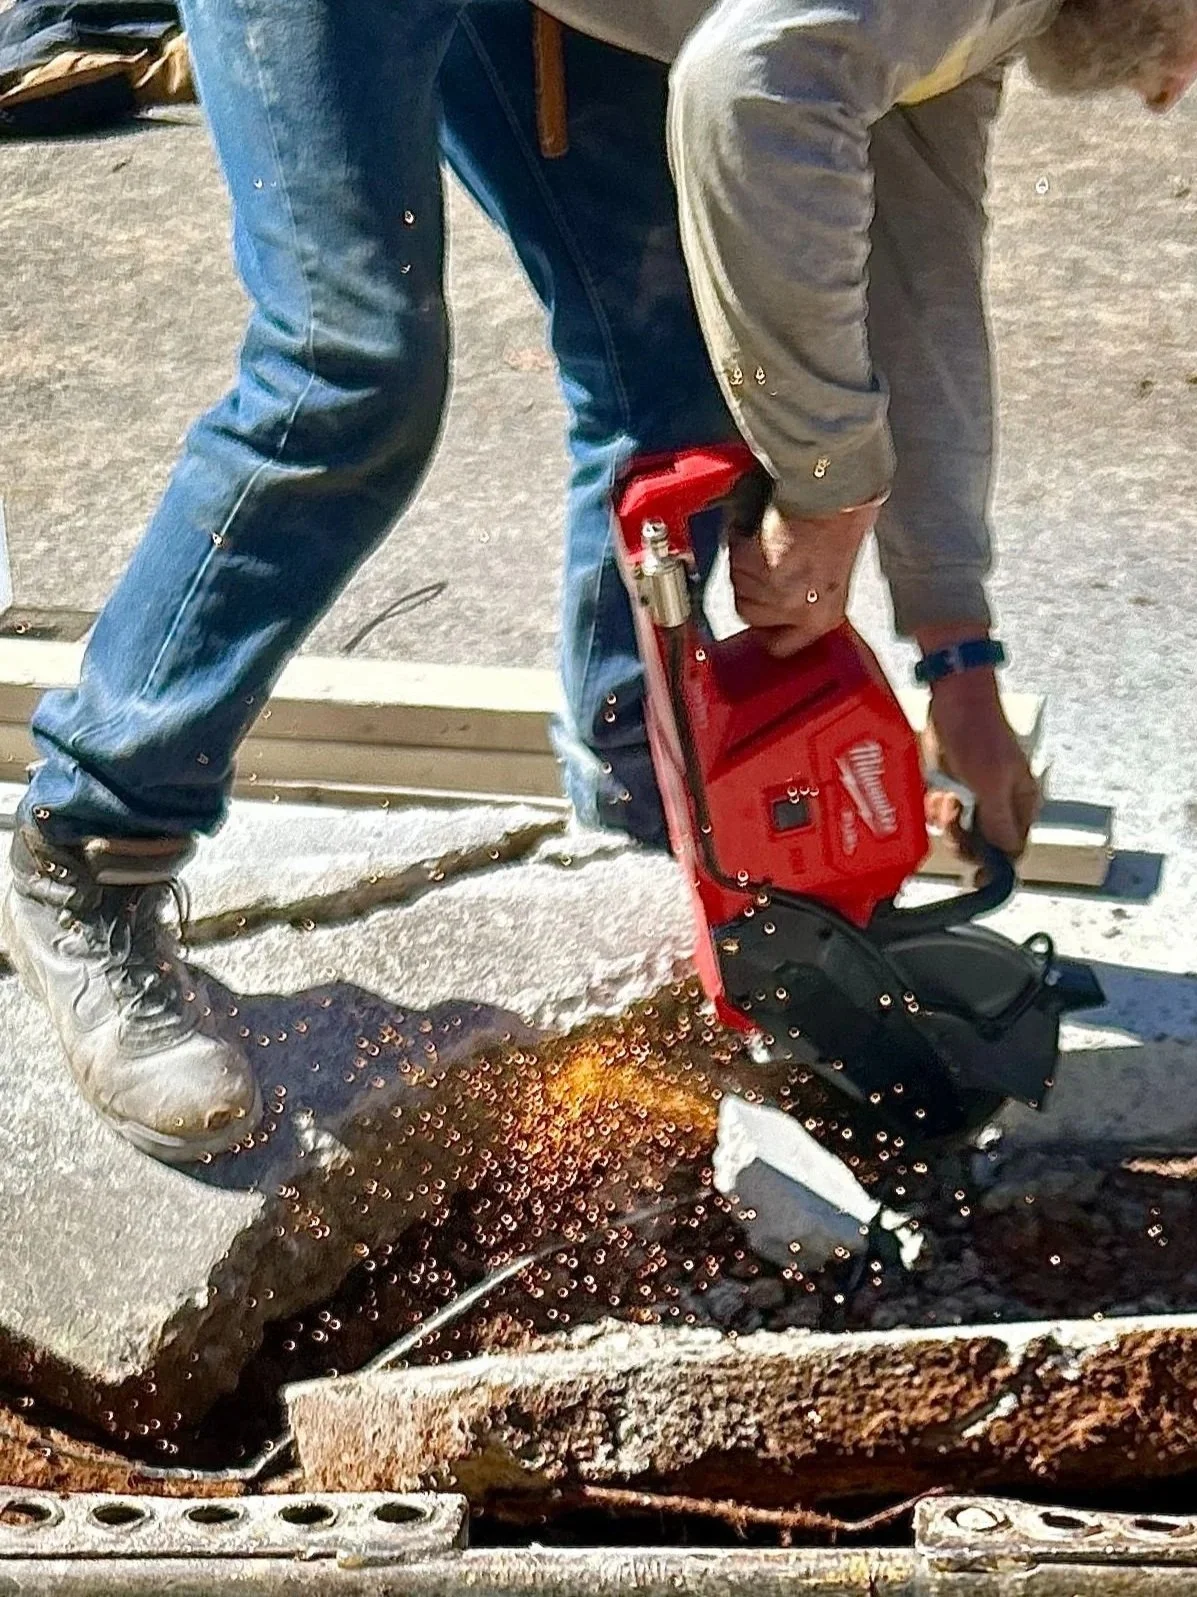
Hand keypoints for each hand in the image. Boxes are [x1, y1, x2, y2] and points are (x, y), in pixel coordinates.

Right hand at [729, 501, 877, 656]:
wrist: (831, 489)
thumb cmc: (844, 522)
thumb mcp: (837, 574)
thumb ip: (812, 598)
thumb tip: (795, 603)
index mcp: (820, 616)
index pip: (780, 646)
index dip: (770, 629)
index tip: (766, 622)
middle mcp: (791, 608)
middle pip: (750, 615)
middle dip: (756, 592)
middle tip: (772, 568)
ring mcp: (765, 587)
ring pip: (738, 586)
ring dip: (748, 567)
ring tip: (772, 545)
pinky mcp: (745, 562)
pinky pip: (732, 560)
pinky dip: (740, 546)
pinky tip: (763, 533)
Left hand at [920, 662, 1039, 859]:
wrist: (953, 699)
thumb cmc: (980, 735)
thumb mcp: (991, 784)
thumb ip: (1000, 822)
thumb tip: (1008, 855)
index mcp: (1022, 803)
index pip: (1014, 849)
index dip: (995, 864)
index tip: (976, 871)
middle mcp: (1001, 804)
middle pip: (983, 845)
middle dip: (964, 837)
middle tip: (954, 818)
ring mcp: (975, 796)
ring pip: (960, 831)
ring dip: (947, 821)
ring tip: (944, 798)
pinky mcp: (952, 787)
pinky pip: (942, 812)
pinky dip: (935, 807)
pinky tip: (935, 792)